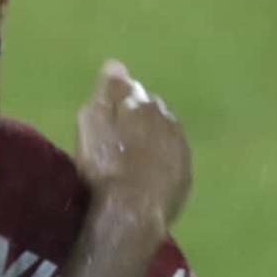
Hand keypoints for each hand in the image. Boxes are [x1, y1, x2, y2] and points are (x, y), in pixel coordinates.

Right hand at [74, 60, 191, 232]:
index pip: (131, 91)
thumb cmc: (104, 166)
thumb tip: (116, 65)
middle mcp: (166, 119)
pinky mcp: (184, 175)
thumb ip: (107, 93)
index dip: (118, 101)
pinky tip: (148, 173)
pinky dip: (161, 161)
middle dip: (138, 116)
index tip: (107, 114)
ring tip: (133, 155)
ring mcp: (179, 148)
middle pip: (151, 110)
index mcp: (142, 103)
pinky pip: (173, 159)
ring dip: (152, 138)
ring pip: (165, 133)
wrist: (131, 211)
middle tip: (119, 136)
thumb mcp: (92, 124)